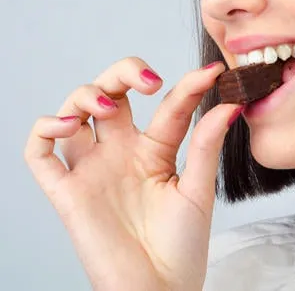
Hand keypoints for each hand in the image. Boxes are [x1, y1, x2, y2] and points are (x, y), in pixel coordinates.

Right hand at [24, 57, 240, 290]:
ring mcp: (92, 170)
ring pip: (72, 112)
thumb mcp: (199, 191)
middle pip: (110, 93)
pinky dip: (43, 129)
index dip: (188, 84)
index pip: (168, 105)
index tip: (214, 73)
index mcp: (156, 150)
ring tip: (109, 108)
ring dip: (84, 96)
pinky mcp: (67, 193)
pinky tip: (68, 125)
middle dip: (122, 72)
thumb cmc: (182, 247)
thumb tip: (230, 103)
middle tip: (148, 80)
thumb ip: (207, 146)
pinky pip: (38, 154)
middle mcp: (121, 153)